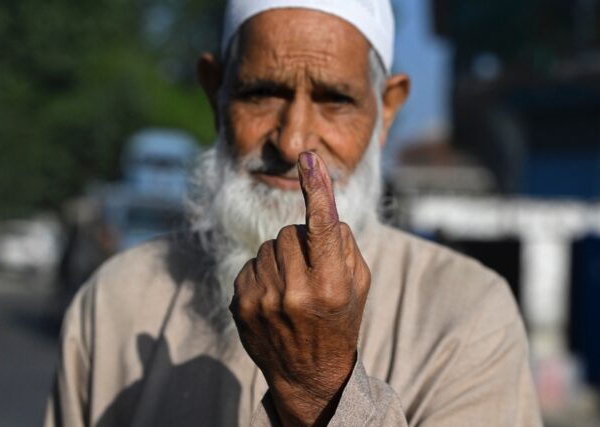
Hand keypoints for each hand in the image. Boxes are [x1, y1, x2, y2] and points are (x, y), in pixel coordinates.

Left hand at [229, 151, 370, 425]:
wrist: (308, 374)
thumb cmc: (339, 321)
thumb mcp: (358, 286)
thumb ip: (344, 245)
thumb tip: (321, 210)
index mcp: (332, 286)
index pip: (324, 227)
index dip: (317, 189)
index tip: (308, 157)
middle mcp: (296, 292)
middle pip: (290, 232)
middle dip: (301, 242)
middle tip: (310, 270)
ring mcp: (264, 300)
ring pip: (267, 246)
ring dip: (280, 257)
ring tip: (291, 285)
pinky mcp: (241, 305)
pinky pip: (249, 264)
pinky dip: (262, 272)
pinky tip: (272, 295)